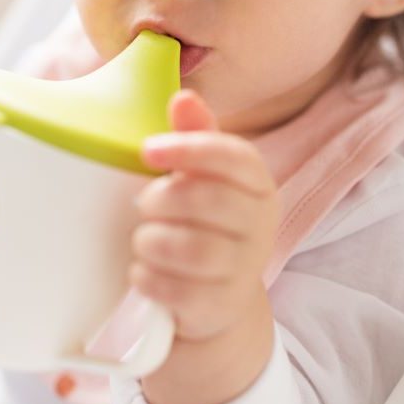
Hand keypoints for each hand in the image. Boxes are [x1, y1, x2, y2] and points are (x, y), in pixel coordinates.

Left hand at [131, 89, 279, 342]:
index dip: (189, 148)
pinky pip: (177, 289)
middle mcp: (260, 224)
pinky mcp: (220, 305)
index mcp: (257, 183)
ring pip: (190, 247)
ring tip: (144, 240)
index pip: (233, 156)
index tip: (147, 149)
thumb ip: (194, 137)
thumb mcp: (202, 176)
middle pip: (206, 201)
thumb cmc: (202, 222)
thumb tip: (183, 97)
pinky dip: (149, 277)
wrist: (216, 298)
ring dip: (151, 241)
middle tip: (144, 204)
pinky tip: (144, 271)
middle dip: (161, 199)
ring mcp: (244, 268)